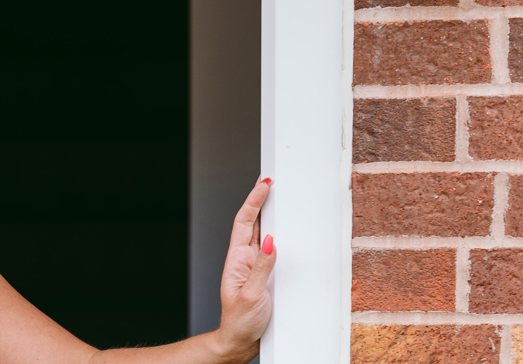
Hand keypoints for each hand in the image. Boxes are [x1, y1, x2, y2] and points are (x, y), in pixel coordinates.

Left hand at [211, 178, 274, 362]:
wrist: (240, 342)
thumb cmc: (239, 322)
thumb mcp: (253, 294)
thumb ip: (262, 268)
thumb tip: (270, 240)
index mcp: (236, 259)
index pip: (244, 222)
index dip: (253, 200)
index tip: (264, 183)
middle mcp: (244, 259)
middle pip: (252, 222)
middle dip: (261, 200)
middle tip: (271, 180)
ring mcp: (254, 266)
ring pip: (263, 234)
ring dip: (269, 215)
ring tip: (278, 197)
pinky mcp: (265, 275)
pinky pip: (273, 250)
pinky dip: (280, 235)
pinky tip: (285, 229)